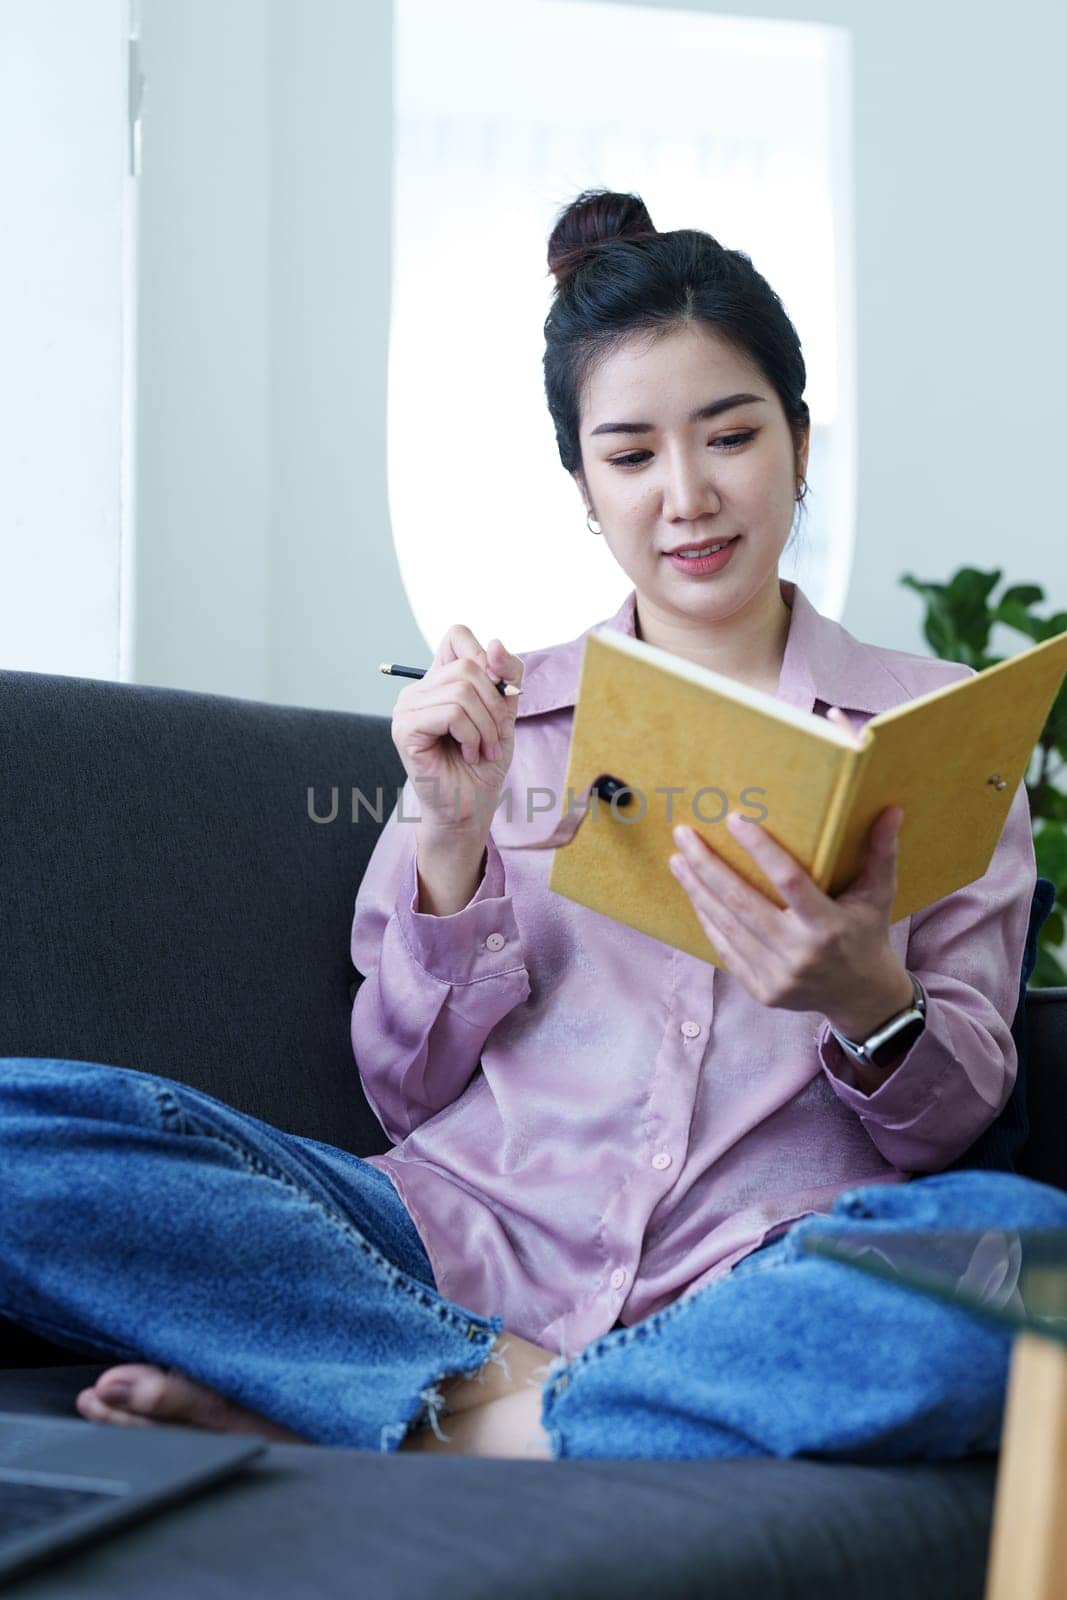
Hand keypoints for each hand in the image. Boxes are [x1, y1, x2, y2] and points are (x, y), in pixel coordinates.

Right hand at [390, 627, 523, 834]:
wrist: (470, 807)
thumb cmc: (483, 763)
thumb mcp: (505, 713)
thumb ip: (504, 676)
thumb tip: (494, 643)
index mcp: (439, 680)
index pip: (457, 635)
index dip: (485, 656)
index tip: (500, 693)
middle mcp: (418, 690)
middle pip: (467, 666)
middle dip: (495, 704)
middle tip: (497, 736)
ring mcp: (406, 709)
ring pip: (461, 691)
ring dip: (486, 726)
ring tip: (484, 749)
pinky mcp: (405, 730)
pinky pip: (450, 713)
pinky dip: (471, 735)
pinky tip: (469, 754)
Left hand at [667, 706, 911, 1031]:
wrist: (861, 997)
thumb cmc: (866, 934)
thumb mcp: (879, 895)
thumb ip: (881, 852)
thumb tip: (891, 810)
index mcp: (829, 926)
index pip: (789, 880)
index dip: (760, 849)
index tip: (734, 819)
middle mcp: (800, 953)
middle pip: (742, 902)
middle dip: (708, 866)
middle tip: (684, 835)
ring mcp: (778, 976)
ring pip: (727, 925)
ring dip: (698, 890)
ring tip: (679, 859)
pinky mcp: (762, 990)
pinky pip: (725, 949)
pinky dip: (707, 919)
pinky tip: (693, 894)